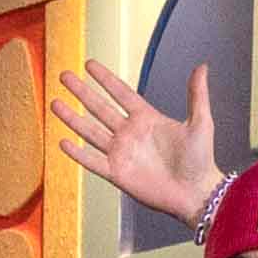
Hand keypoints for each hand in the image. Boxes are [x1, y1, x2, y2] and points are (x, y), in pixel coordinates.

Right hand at [47, 61, 225, 222]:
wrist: (196, 193)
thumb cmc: (201, 160)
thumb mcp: (201, 122)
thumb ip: (197, 94)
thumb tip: (202, 66)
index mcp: (147, 118)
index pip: (121, 93)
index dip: (105, 79)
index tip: (90, 64)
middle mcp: (130, 133)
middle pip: (99, 107)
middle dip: (81, 91)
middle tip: (64, 75)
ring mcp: (121, 153)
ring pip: (91, 131)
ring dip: (72, 118)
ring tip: (55, 103)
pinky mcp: (117, 173)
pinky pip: (93, 161)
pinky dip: (78, 153)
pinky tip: (63, 142)